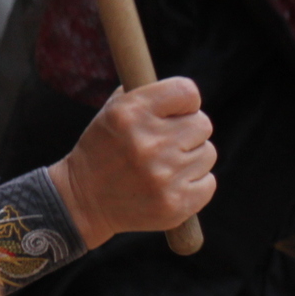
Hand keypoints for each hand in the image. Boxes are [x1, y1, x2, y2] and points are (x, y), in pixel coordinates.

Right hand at [46, 78, 215, 249]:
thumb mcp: (112, 112)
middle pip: (203, 124)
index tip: (178, 111)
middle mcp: (149, 143)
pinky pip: (209, 182)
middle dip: (189, 131)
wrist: (85, 200)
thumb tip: (187, 94)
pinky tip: (171, 184)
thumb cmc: (104, 150)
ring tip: (165, 165)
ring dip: (192, 158)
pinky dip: (195, 183)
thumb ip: (148, 96)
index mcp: (130, 113)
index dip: (186, 102)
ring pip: (208, 153)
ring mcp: (165, 176)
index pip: (186, 92)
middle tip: (168, 142)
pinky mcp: (179, 203)